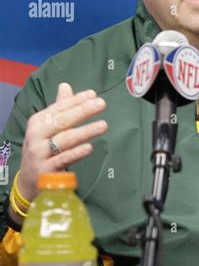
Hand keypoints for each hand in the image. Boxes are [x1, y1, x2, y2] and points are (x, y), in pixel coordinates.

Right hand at [16, 82, 107, 202]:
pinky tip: (90, 147)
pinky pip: (63, 159)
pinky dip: (76, 153)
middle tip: (101, 104)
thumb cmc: (43, 148)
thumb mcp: (47, 127)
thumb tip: (65, 85)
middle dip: (83, 111)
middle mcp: (36, 135)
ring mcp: (40, 153)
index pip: (59, 108)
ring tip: (103, 125)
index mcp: (38, 121)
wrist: (29, 180)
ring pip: (65, 140)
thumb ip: (59, 107)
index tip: (93, 94)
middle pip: (62, 121)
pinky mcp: (46, 170)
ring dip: (85, 131)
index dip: (76, 101)